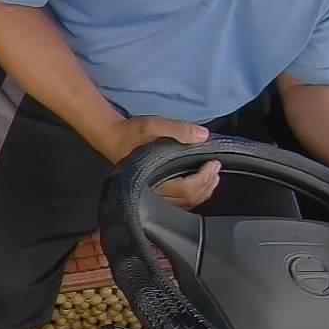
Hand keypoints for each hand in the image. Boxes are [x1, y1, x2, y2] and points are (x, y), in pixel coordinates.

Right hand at [94, 116, 220, 209]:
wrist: (112, 138)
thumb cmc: (131, 133)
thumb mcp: (153, 125)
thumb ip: (178, 129)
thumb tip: (204, 136)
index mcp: (153, 177)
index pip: (187, 188)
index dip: (204, 177)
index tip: (214, 163)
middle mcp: (154, 191)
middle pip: (188, 198)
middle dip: (207, 184)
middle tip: (216, 169)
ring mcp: (154, 195)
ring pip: (185, 203)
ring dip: (203, 192)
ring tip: (212, 177)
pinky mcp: (155, 194)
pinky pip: (179, 203)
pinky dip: (193, 196)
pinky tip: (200, 186)